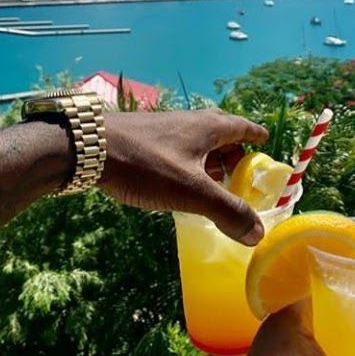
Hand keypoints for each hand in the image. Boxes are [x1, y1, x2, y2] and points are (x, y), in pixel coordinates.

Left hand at [100, 110, 267, 244]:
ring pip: (197, 139)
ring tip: (211, 181)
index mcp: (208, 128)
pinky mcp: (145, 137)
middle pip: (220, 130)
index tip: (266, 140)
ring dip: (210, 157)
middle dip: (233, 149)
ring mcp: (166, 127)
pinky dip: (188, 161)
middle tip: (239, 169)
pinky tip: (177, 181)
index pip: (242, 126)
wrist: (88, 148)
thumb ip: (226, 212)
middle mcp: (190, 122)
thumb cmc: (146, 164)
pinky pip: (178, 146)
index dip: (255, 135)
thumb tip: (258, 234)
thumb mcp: (191, 192)